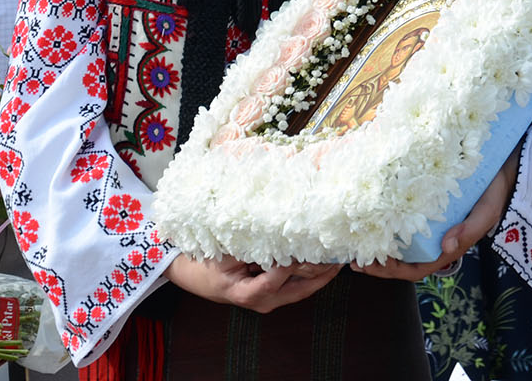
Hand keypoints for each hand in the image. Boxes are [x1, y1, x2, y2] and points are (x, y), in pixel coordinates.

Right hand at [166, 253, 340, 313]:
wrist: (188, 275)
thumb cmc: (203, 264)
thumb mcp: (223, 253)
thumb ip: (250, 245)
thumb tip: (275, 230)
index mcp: (248, 293)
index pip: (278, 276)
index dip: (294, 261)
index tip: (310, 242)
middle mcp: (263, 301)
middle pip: (301, 289)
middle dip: (323, 271)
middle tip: (343, 252)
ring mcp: (268, 300)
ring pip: (302, 288)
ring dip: (321, 272)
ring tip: (340, 253)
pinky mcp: (271, 294)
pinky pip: (296, 285)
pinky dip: (310, 272)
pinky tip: (323, 257)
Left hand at [355, 149, 519, 281]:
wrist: (503, 167)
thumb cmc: (494, 193)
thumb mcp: (486, 213)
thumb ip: (468, 231)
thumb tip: (445, 246)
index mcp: (448, 246)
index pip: (415, 269)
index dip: (392, 272)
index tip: (370, 266)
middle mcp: (435, 238)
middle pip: (402, 260)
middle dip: (377, 263)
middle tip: (351, 257)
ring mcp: (430, 222)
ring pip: (400, 242)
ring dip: (377, 244)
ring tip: (354, 239)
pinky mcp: (427, 204)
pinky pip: (404, 218)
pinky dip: (386, 221)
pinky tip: (370, 213)